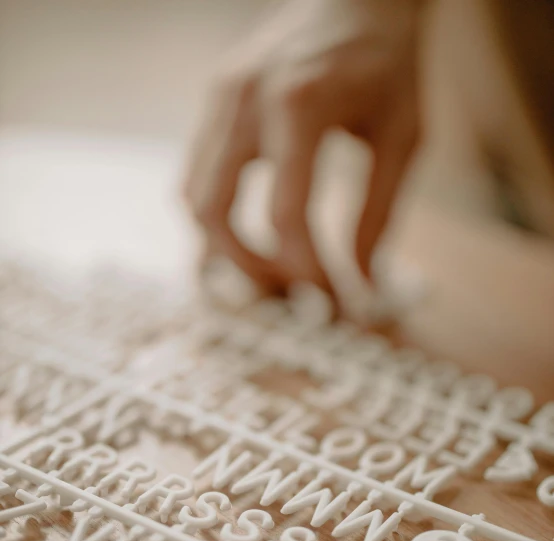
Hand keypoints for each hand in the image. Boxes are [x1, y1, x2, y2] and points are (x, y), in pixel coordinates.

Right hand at [185, 0, 421, 295]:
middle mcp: (246, 99)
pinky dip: (218, 211)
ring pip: (193, 195)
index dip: (306, 268)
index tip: (328, 297)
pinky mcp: (214, 100)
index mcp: (299, 104)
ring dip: (224, 245)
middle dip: (248, 266)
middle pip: (215, 211)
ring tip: (267, 267)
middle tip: (286, 291)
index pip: (286, 213)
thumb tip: (362, 279)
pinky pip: (198, 172)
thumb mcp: (403, 137)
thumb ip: (380, 211)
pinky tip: (250, 228)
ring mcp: (221, 97)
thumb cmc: (388, 61)